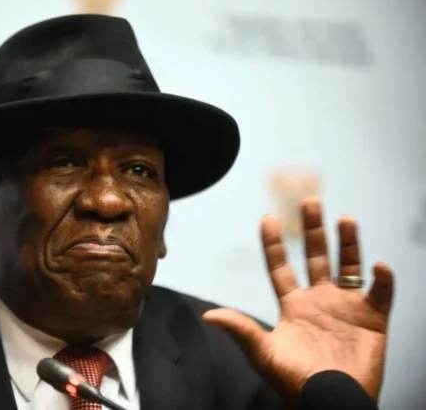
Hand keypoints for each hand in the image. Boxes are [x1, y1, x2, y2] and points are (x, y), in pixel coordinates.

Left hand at [202, 196, 393, 403]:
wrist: (330, 401)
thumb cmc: (295, 381)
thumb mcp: (264, 353)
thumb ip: (241, 330)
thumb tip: (208, 316)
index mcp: (293, 306)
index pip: (281, 267)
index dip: (274, 244)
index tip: (267, 218)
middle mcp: (319, 301)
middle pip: (316, 257)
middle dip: (313, 230)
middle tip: (309, 201)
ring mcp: (346, 308)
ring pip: (348, 266)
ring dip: (348, 243)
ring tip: (344, 218)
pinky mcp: (373, 320)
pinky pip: (381, 294)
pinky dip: (383, 280)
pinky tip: (377, 266)